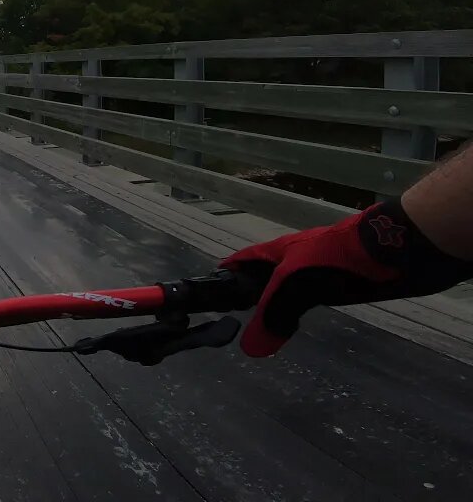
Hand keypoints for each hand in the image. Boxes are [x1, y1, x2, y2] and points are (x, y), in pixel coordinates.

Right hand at [221, 199, 472, 356]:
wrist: (390, 250)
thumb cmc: (334, 259)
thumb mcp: (294, 285)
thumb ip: (272, 316)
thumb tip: (249, 349)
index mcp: (276, 252)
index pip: (241, 261)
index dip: (226, 275)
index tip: (210, 294)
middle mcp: (291, 261)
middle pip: (263, 277)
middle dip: (248, 294)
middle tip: (234, 319)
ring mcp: (315, 272)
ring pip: (287, 291)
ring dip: (275, 306)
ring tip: (264, 327)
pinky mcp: (338, 283)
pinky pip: (310, 300)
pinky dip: (299, 312)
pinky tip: (299, 323)